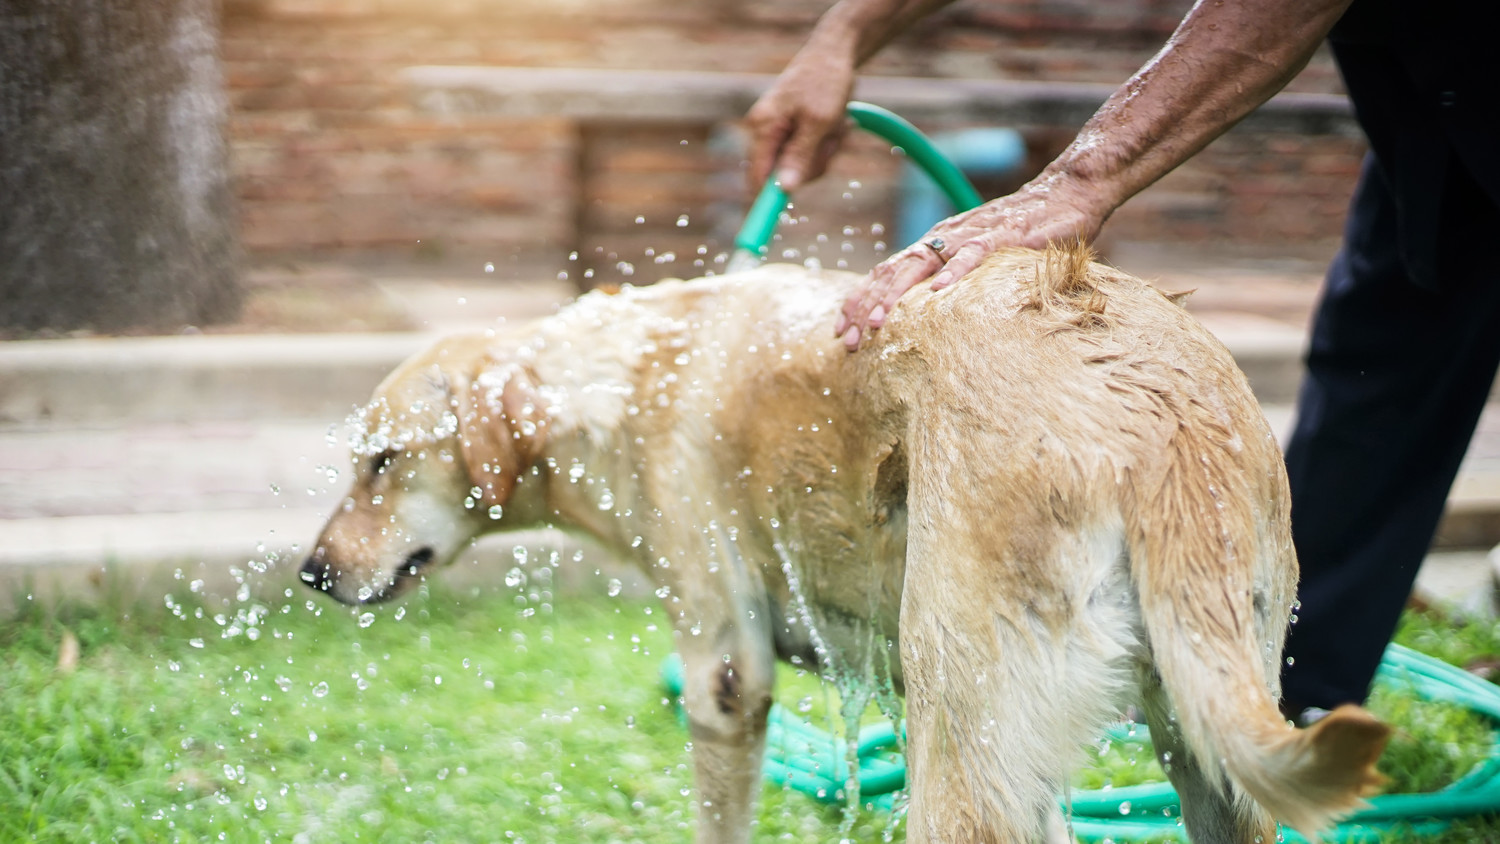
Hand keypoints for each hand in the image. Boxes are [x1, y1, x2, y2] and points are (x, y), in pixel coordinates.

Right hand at [745, 48, 855, 193]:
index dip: (768, 199)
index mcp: (763, 128)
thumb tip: (784, 189)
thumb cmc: (826, 81)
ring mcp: (781, 133)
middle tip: (831, 138)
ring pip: (804, 166)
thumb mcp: (819, 121)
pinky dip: (828, 143)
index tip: (777, 218)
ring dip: (826, 151)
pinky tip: (836, 122)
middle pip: (785, 175)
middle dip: (814, 163)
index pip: (757, 177)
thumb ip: (800, 156)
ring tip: (836, 123)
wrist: (836, 52)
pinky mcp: (795, 132)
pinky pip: (812, 154)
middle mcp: (767, 132)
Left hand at [835, 175, 1108, 350]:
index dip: (858, 300)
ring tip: (877, 323)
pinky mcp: (1002, 237)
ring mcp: (970, 236)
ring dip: (896, 295)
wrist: (1067, 193)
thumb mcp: (977, 256)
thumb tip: (930, 312)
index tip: (838, 330)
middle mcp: (944, 237)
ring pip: (921, 264)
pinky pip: (973, 255)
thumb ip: (953, 276)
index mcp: (934, 244)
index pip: (885, 272)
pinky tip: (938, 294)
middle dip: (865, 307)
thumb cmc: (1023, 230)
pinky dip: (954, 273)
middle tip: (847, 341)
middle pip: (892, 272)